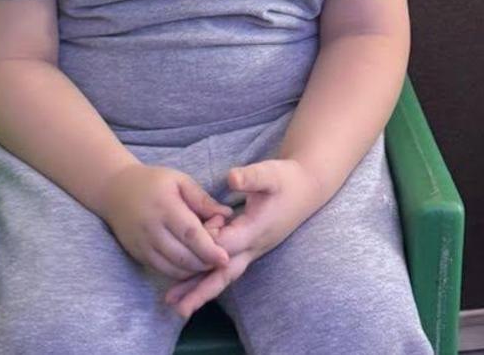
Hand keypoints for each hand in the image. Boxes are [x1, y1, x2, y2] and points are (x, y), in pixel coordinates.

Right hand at [96, 163, 232, 280]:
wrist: (115, 191)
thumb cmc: (154, 182)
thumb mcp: (180, 181)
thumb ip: (202, 199)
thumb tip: (226, 215)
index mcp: (165, 207)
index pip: (190, 234)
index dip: (209, 249)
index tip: (225, 258)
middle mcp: (152, 229)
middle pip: (183, 256)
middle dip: (205, 263)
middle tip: (221, 261)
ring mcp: (142, 244)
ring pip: (173, 268)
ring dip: (194, 271)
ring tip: (209, 263)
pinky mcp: (137, 254)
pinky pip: (162, 270)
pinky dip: (179, 273)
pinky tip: (192, 266)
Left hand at [163, 159, 322, 317]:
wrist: (305, 189)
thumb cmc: (286, 180)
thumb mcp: (271, 173)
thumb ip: (251, 177)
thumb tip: (232, 178)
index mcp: (255, 229)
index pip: (225, 243)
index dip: (207, 238)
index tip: (196, 225)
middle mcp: (253, 247)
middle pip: (224, 275)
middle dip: (201, 291)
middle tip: (178, 310)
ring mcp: (252, 252)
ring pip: (224, 277)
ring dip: (201, 292)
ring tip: (177, 307)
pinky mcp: (248, 250)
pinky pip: (226, 270)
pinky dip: (208, 280)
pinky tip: (191, 288)